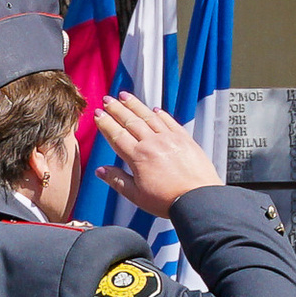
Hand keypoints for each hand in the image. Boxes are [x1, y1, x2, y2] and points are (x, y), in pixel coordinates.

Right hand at [91, 93, 225, 211]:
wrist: (198, 199)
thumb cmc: (167, 200)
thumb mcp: (136, 195)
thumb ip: (117, 180)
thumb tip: (100, 170)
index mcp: (138, 157)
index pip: (117, 135)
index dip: (106, 123)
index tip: (98, 114)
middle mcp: (153, 143)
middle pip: (131, 121)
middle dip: (117, 108)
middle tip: (107, 99)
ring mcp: (170, 139)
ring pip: (149, 117)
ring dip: (135, 105)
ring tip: (125, 96)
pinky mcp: (185, 139)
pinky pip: (170, 122)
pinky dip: (160, 114)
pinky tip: (154, 109)